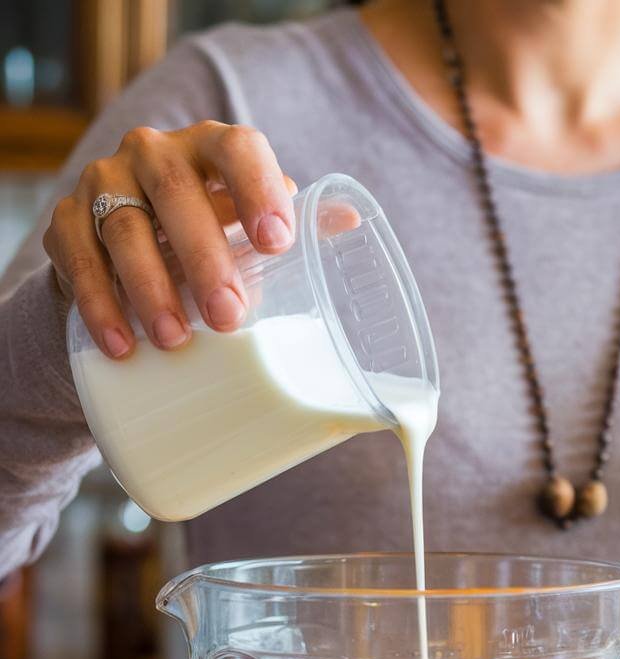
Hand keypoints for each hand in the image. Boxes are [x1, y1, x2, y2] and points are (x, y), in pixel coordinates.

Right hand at [44, 120, 296, 358]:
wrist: (125, 241)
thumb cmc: (206, 231)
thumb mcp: (245, 224)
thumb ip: (295, 223)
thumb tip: (350, 223)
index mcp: (210, 149)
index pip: (238, 149)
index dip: (258, 189)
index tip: (277, 242)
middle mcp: (154, 153)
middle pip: (178, 195)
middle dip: (205, 259)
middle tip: (229, 317)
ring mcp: (105, 183)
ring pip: (125, 229)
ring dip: (151, 289)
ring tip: (175, 340)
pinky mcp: (66, 222)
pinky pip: (78, 260)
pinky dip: (100, 305)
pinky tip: (121, 345)